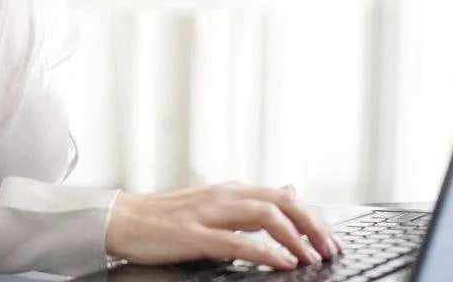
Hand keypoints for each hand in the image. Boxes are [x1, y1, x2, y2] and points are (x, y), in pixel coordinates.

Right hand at [105, 182, 342, 270]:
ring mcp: (208, 214)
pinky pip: (236, 241)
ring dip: (295, 237)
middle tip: (331, 248)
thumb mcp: (214, 204)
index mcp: (230, 190)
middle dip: (312, 225)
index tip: (331, 239)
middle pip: (281, 202)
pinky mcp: (193, 235)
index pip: (283, 196)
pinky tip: (282, 262)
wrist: (121, 220)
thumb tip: (289, 189)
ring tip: (313, 256)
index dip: (313, 217)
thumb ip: (251, 201)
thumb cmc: (163, 217)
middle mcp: (223, 196)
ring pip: (264, 216)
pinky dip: (265, 252)